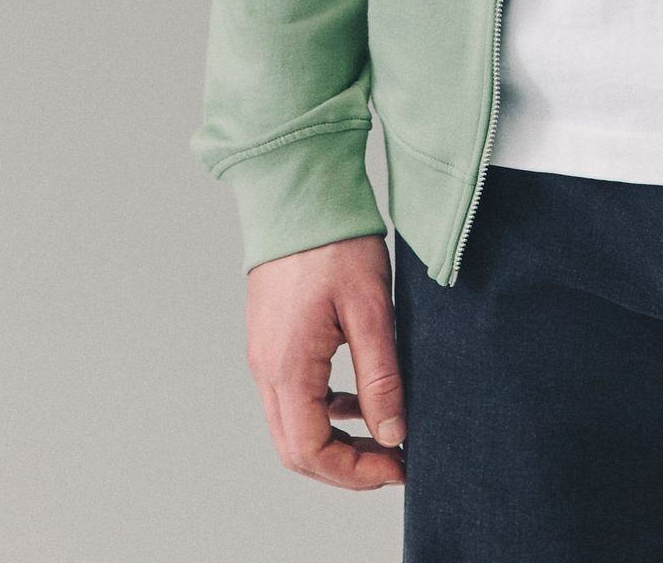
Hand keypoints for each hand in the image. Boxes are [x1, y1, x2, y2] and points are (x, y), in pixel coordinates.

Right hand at [245, 233, 406, 489]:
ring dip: (334, 441)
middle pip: (296, 450)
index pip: (312, 452)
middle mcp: (266, 369)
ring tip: (383, 434)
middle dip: (345, 467)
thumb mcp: (371, 309)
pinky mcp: (271, 339)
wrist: (298, 190)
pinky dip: (324, 410)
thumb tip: (393, 434)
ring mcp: (264, 354)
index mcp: (288, 367)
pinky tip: (356, 398)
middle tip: (393, 461)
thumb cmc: (335, 241)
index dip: (356, 473)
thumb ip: (380, 377)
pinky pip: (292, 396)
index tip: (398, 467)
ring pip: (292, 425)